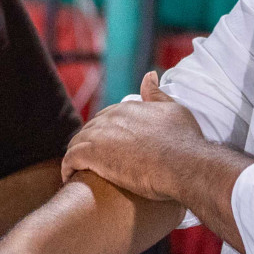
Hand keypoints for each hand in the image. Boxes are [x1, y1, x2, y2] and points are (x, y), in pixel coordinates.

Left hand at [61, 73, 204, 199]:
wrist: (184, 164)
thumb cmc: (185, 142)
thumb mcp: (175, 110)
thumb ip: (158, 95)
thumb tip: (149, 75)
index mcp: (129, 108)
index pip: (108, 117)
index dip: (106, 132)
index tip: (107, 146)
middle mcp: (111, 117)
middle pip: (90, 128)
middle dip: (89, 143)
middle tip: (90, 161)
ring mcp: (100, 134)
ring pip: (77, 142)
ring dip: (76, 155)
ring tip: (77, 170)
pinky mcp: (91, 154)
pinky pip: (70, 159)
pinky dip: (67, 168)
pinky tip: (70, 178)